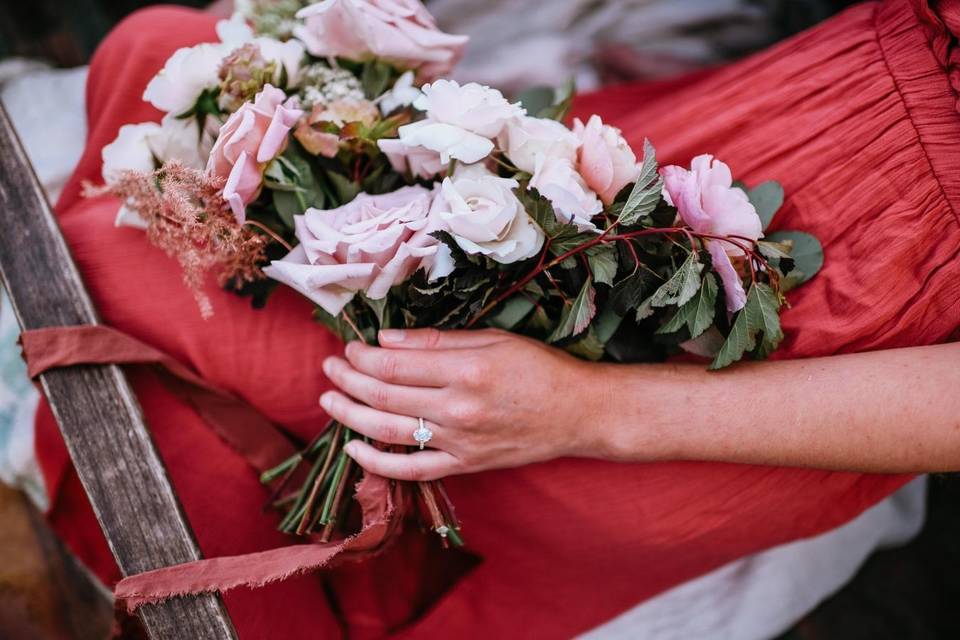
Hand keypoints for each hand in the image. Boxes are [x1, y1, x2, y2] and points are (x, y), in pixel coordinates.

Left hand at [319, 328, 608, 480]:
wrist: (578, 413)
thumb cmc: (540, 369)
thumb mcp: (493, 340)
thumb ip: (438, 341)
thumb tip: (386, 339)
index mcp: (465, 370)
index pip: (394, 364)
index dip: (363, 355)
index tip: (350, 346)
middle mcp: (457, 409)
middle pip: (384, 395)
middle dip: (348, 379)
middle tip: (329, 367)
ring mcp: (458, 442)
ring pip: (388, 431)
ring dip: (351, 415)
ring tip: (328, 400)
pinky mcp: (464, 465)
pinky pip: (412, 470)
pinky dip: (378, 463)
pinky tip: (355, 449)